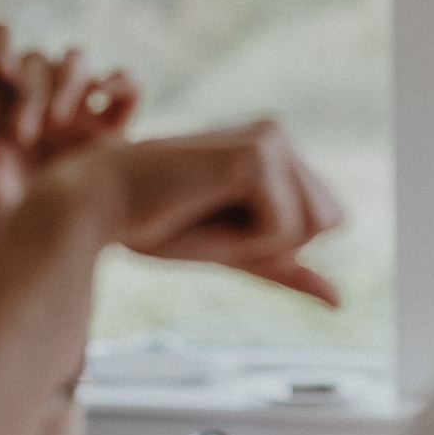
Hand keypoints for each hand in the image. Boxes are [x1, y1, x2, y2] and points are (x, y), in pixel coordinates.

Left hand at [0, 25, 138, 234]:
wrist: (43, 249)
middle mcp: (36, 96)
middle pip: (37, 58)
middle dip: (29, 90)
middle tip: (22, 133)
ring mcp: (77, 108)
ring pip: (78, 61)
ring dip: (66, 82)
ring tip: (58, 124)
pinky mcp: (114, 126)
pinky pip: (127, 85)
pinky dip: (119, 80)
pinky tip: (104, 98)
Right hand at [63, 120, 344, 305]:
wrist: (92, 207)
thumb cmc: (155, 225)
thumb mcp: (236, 251)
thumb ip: (287, 267)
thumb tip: (341, 301)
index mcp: (278, 148)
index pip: (328, 220)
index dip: (276, 242)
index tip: (219, 220)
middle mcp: (279, 133)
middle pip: (330, 222)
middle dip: (275, 241)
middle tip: (210, 218)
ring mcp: (271, 137)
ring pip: (314, 225)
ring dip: (259, 240)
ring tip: (204, 210)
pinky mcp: (258, 154)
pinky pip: (285, 228)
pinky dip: (247, 239)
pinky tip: (200, 206)